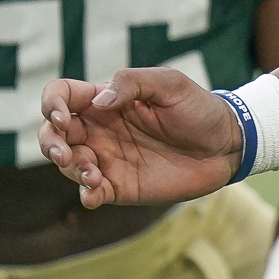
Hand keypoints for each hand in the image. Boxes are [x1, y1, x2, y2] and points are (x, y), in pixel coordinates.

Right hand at [38, 67, 242, 208]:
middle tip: (67, 153)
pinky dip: (86, 195)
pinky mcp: (121, 186)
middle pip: (54, 133)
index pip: (62, 96)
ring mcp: (109, 158)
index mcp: (107, 100)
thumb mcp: (170, 84)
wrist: (227, 144)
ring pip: (69, 164)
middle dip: (50, 143)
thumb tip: (98, 101)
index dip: (52, 103)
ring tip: (93, 174)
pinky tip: (93, 195)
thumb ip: (132, 83)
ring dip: (70, 169)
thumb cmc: (199, 108)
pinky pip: (92, 193)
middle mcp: (101, 129)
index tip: (62, 116)